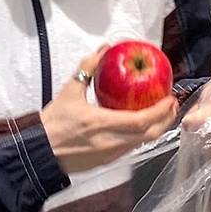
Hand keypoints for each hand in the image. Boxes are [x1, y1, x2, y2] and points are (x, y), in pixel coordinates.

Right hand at [41, 46, 177, 173]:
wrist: (39, 153)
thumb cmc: (52, 126)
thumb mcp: (68, 92)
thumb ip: (87, 69)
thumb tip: (103, 50)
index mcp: (102, 124)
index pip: (141, 120)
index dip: (160, 110)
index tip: (169, 98)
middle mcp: (110, 143)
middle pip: (149, 134)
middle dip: (165, 120)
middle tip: (171, 104)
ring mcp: (110, 154)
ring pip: (142, 143)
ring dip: (155, 128)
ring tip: (159, 113)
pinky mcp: (106, 161)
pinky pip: (130, 148)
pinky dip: (141, 136)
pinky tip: (139, 126)